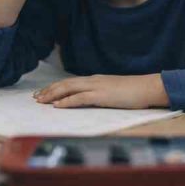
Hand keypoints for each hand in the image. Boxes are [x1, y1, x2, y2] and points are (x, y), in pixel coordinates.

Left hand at [34, 74, 168, 108]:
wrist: (148, 87)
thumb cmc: (134, 91)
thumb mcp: (114, 92)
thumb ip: (101, 93)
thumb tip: (92, 100)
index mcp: (95, 80)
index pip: (70, 82)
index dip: (55, 87)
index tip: (44, 93)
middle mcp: (93, 81)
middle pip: (65, 84)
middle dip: (49, 90)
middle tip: (36, 97)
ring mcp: (97, 87)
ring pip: (69, 88)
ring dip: (53, 95)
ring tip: (41, 101)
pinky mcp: (101, 95)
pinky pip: (80, 98)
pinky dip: (67, 101)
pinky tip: (57, 105)